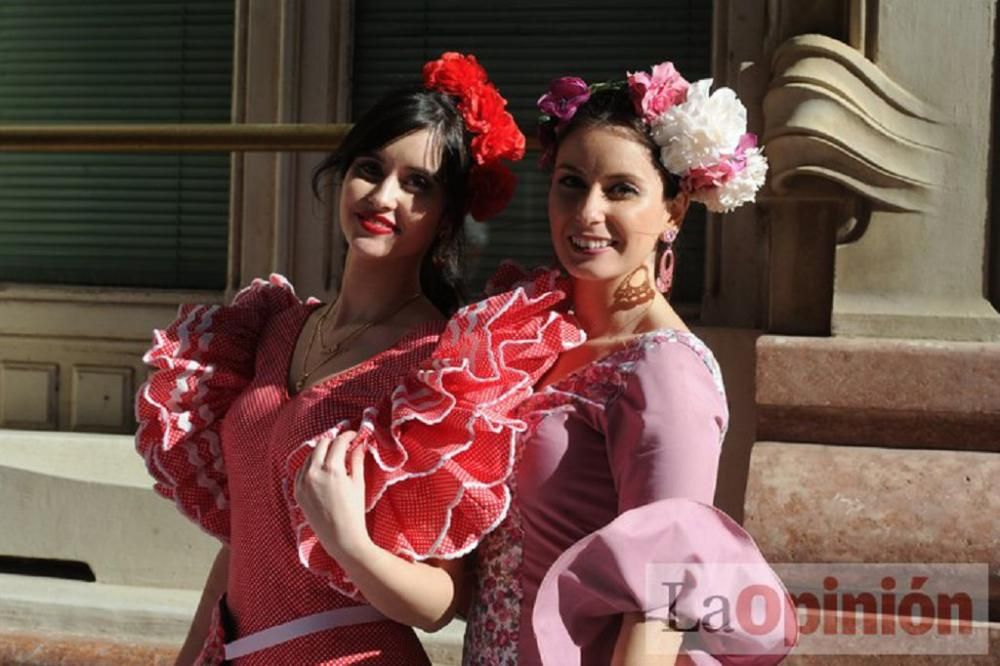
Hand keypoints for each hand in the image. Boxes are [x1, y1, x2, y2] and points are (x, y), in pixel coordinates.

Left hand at [293, 429, 371, 561]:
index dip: (348, 435)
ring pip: (310, 455)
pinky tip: (321, 469)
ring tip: (333, 456)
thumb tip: (359, 444)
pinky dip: (311, 465)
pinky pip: (302, 470)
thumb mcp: (358, 483)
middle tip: (344, 444)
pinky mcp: (297, 491)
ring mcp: (303, 482)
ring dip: (322, 451)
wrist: (340, 538)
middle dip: (334, 441)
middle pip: (322, 444)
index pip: (339, 442)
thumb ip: (356, 460)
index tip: (354, 435)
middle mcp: (314, 472)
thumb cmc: (354, 511)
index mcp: (332, 469)